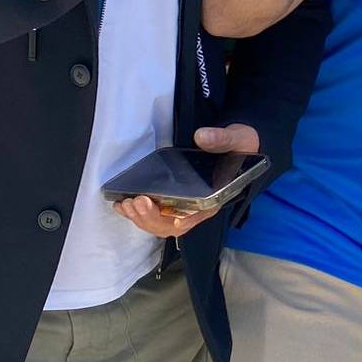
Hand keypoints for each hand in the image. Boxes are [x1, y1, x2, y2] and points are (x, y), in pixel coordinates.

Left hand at [113, 124, 259, 236]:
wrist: (236, 143)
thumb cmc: (239, 146)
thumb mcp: (238, 139)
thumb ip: (222, 140)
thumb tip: (202, 136)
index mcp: (214, 199)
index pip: (194, 217)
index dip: (176, 219)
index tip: (160, 209)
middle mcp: (197, 207)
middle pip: (171, 225)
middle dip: (150, 218)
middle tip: (135, 202)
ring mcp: (182, 204)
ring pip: (158, 223)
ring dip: (140, 218)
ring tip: (125, 204)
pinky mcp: (170, 198)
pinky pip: (152, 213)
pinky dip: (136, 212)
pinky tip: (122, 204)